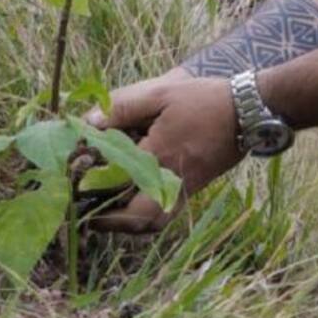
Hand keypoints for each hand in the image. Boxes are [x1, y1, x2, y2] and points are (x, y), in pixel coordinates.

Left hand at [83, 67, 241, 233]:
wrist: (249, 110)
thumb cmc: (204, 99)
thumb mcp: (161, 92)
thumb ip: (122, 106)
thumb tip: (87, 122)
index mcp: (158, 156)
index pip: (114, 180)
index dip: (88, 183)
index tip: (69, 178)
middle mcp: (171, 181)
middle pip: (133, 218)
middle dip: (104, 218)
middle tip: (81, 208)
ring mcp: (184, 189)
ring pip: (150, 224)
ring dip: (124, 224)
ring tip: (101, 213)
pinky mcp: (193, 189)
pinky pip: (164, 217)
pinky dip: (143, 221)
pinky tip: (130, 205)